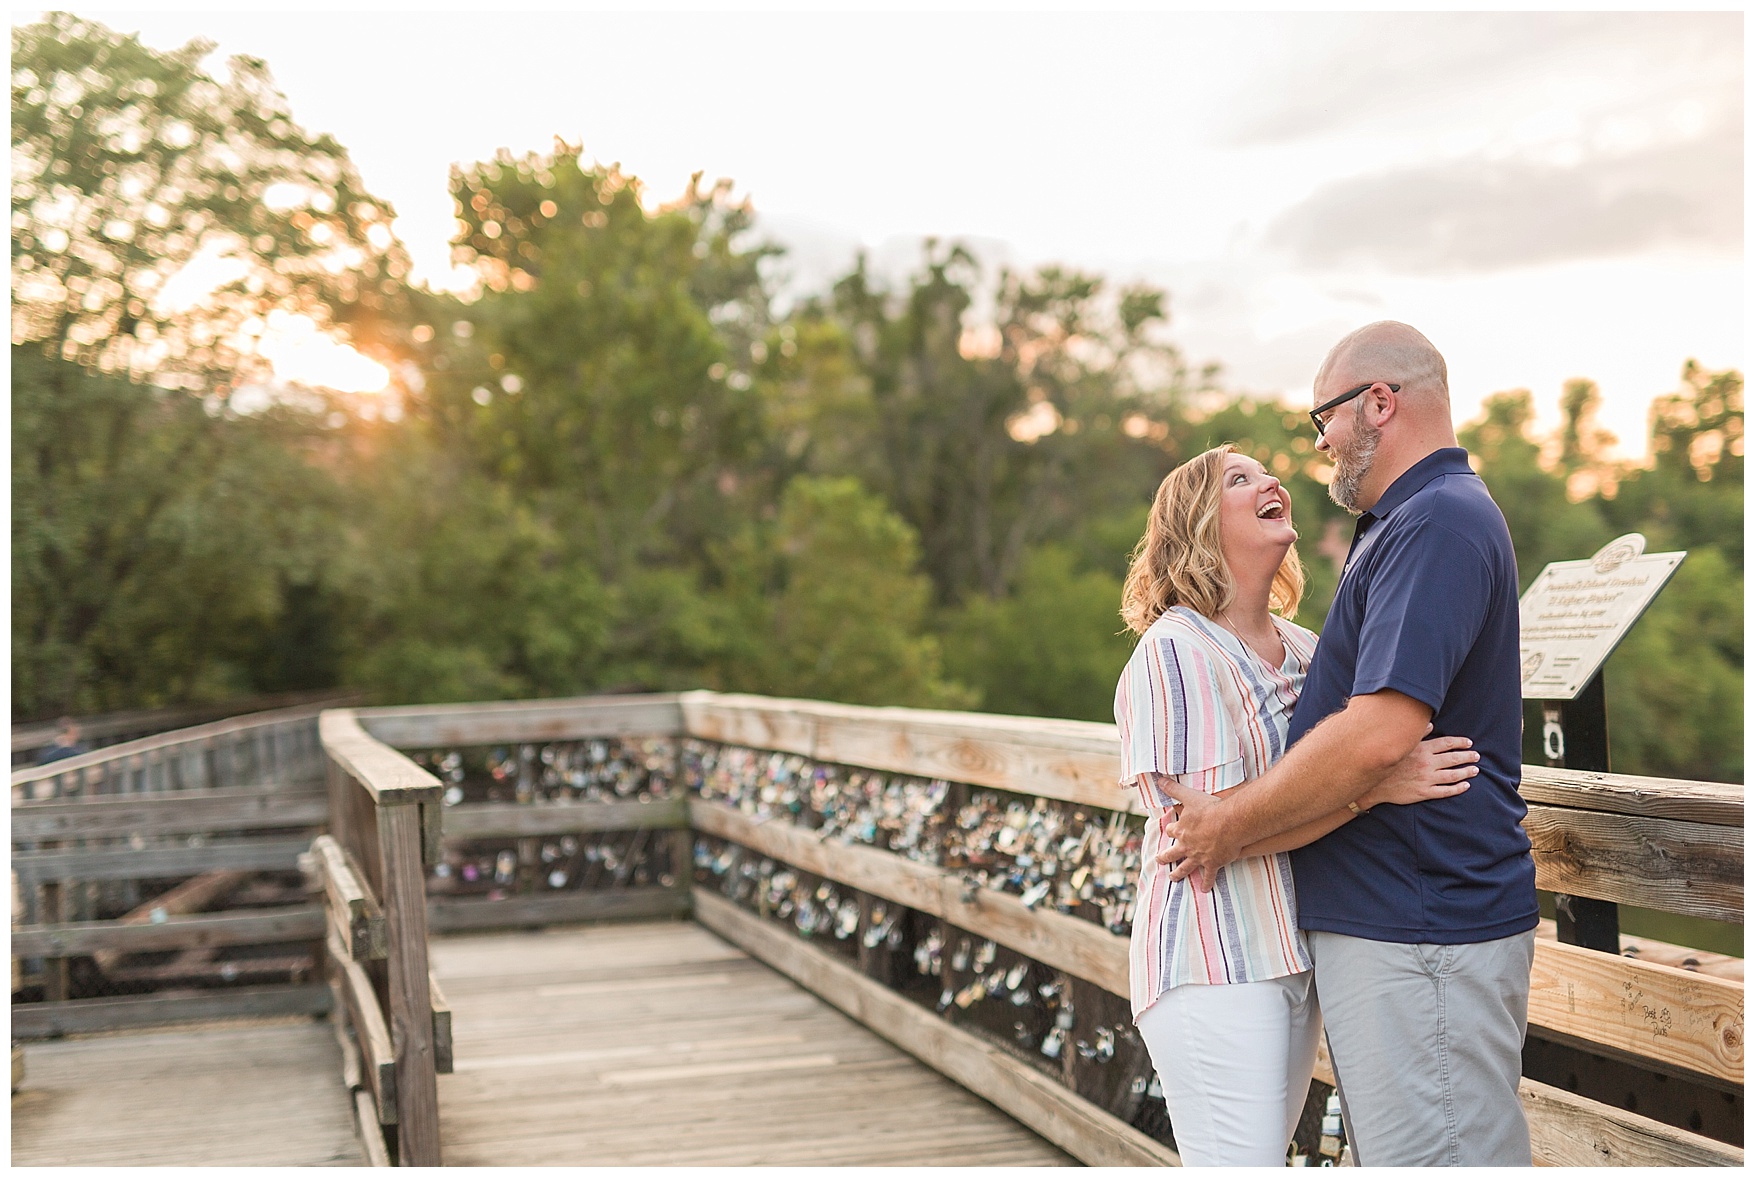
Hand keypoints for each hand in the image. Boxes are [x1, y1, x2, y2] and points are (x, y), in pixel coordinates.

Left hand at [1151, 778, 1242, 892]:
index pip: (1171, 830)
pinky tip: (1205, 889)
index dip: (1171, 830)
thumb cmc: (1210, 808)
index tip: (1169, 830)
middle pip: (1171, 853)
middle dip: (1165, 857)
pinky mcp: (1212, 864)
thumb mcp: (1189, 795)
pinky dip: (1206, 883)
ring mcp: (1198, 856)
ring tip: (1173, 878)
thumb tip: (1159, 779)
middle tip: (1159, 860)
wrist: (1229, 823)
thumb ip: (1174, 788)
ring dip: (1178, 874)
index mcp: (1181, 830)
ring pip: (1184, 868)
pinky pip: (1208, 876)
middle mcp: (1186, 845)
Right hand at [1361, 725, 1477, 809]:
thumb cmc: (1387, 762)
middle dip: (1467, 757)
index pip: (1447, 743)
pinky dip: (1458, 788)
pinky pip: (1446, 791)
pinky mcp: (1424, 792)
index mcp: (1422, 749)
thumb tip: (1430, 724)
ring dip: (1466, 772)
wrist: (1374, 784)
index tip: (1469, 743)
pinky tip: (1465, 786)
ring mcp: (1426, 779)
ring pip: (1453, 775)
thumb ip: (1417, 734)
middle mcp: (1427, 763)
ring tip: (1474, 770)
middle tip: (1476, 756)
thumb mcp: (1401, 744)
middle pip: (1453, 759)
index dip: (1460, 742)